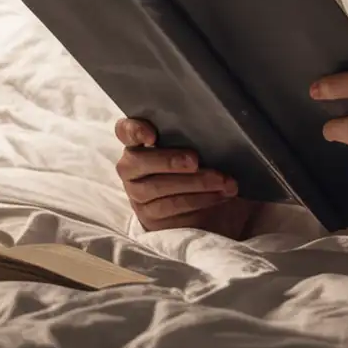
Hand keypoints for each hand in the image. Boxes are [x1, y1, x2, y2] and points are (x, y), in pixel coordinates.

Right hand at [114, 118, 258, 236]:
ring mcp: (138, 195)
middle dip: (169, 160)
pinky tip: (219, 195)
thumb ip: (189, 139)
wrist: (212, 207)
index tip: (153, 135)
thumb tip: (208, 130)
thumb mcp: (195, 150)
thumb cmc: (201, 170)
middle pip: (138, 161)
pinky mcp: (151, 218)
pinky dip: (199, 200)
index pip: (125, 131)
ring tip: (223, 180)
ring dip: (194, 183)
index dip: (134, 130)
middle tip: (196, 161)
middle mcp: (131, 169)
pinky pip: (171, 208)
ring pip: (157, 188)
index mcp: (138, 144)